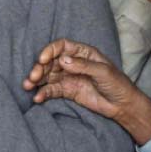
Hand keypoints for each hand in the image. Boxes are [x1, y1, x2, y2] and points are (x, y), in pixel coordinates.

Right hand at [23, 39, 150, 144]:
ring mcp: (69, 77)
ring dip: (37, 80)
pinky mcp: (68, 91)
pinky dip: (43, 93)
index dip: (50, 51)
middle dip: (40, 67)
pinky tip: (38, 98)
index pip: (62, 46)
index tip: (42, 59)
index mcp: (83, 53)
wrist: (122, 105)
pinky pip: (52, 90)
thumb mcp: (103, 72)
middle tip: (33, 77)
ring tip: (28, 86)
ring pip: (48, 75)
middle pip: (51, 61)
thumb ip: (82, 66)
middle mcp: (73, 63)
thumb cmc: (117, 83)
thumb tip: (62, 60)